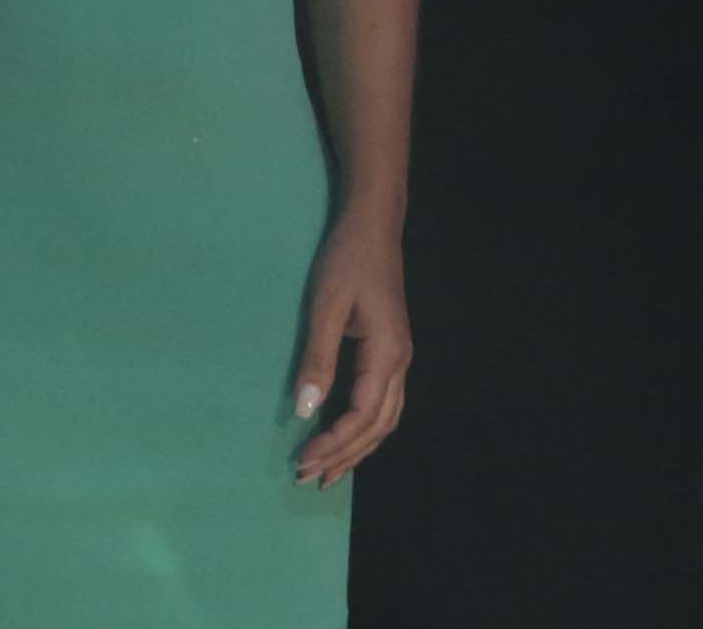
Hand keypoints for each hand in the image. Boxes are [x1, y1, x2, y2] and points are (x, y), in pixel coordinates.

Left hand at [287, 205, 409, 489]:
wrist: (373, 224)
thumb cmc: (347, 260)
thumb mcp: (326, 307)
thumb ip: (318, 360)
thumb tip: (305, 410)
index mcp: (387, 354)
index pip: (362, 415)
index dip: (333, 443)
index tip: (302, 460)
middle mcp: (400, 362)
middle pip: (377, 426)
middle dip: (343, 456)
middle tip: (306, 478)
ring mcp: (398, 358)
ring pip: (384, 419)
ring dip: (356, 448)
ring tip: (326, 474)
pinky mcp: (389, 351)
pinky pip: (382, 404)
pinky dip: (363, 429)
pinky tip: (344, 439)